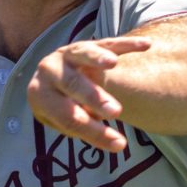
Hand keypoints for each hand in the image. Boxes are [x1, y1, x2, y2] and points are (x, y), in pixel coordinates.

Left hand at [30, 36, 152, 151]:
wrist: (53, 82)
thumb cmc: (64, 109)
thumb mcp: (68, 122)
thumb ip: (88, 128)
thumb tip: (117, 143)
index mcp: (40, 95)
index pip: (68, 117)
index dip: (93, 132)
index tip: (119, 144)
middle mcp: (48, 70)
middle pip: (71, 83)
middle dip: (94, 98)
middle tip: (116, 112)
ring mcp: (67, 54)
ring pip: (82, 53)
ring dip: (97, 57)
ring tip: (112, 63)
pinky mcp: (86, 45)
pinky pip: (106, 42)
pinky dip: (125, 44)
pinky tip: (146, 45)